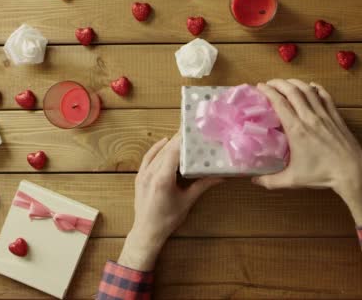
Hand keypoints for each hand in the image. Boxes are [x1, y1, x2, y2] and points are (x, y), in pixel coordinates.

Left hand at [118, 132, 222, 270]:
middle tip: (193, 131)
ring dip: (170, 143)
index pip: (174, 152)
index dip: (184, 140)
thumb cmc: (168, 219)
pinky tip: (165, 141)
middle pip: (166, 149)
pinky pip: (148, 157)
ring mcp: (143, 174)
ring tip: (183, 135)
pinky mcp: (140, 176)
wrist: (147, 231)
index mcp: (163, 178)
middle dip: (179, 139)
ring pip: (158, 152)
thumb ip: (203, 185)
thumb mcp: (188, 201)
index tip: (194, 131)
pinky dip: (156, 148)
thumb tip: (222, 176)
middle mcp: (151, 172)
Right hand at [255, 79, 361, 225]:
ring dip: (295, 82)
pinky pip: (325, 96)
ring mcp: (324, 115)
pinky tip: (311, 86)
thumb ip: (270, 181)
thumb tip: (254, 181)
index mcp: (296, 129)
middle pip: (292, 91)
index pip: (279, 103)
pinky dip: (316, 88)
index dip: (268, 91)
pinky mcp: (336, 116)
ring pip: (308, 90)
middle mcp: (309, 117)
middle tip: (270, 83)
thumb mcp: (293, 180)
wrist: (351, 171)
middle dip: (279, 83)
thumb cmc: (322, 175)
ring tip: (286, 83)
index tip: (260, 87)